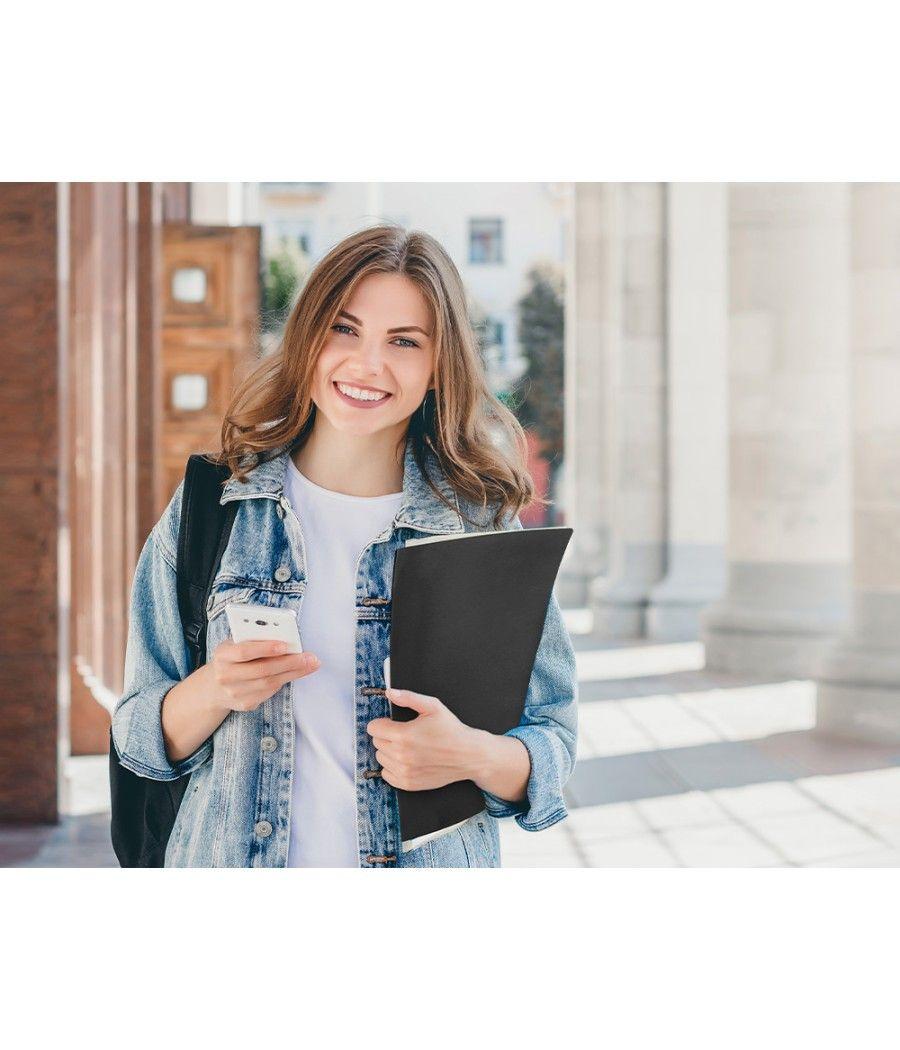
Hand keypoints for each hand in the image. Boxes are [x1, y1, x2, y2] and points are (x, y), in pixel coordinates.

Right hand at [207, 639, 319, 712]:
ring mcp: (234, 692)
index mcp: (222, 655)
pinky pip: (269, 692)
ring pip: (269, 683)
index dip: (265, 648)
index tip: (286, 645)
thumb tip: (286, 639)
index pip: (244, 651)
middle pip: (262, 670)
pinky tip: (295, 673)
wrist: (214, 687)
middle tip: (309, 657)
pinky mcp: (244, 704)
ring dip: (293, 673)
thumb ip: (255, 640)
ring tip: (310, 664)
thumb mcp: (236, 644)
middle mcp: (225, 675)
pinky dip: (284, 681)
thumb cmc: (233, 658)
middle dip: (289, 662)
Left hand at [365, 688, 485, 790]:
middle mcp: (401, 755)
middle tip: (404, 734)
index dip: (382, 722)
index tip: (392, 723)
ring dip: (389, 751)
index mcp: (404, 735)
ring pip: (380, 758)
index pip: (373, 728)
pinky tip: (407, 760)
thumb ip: (408, 697)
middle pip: (376, 742)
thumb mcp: (433, 706)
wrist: (468, 756)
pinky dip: (393, 767)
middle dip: (387, 735)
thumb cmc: (452, 731)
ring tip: (407, 747)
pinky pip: (387, 774)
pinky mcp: (408, 784)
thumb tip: (390, 693)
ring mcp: (404, 771)